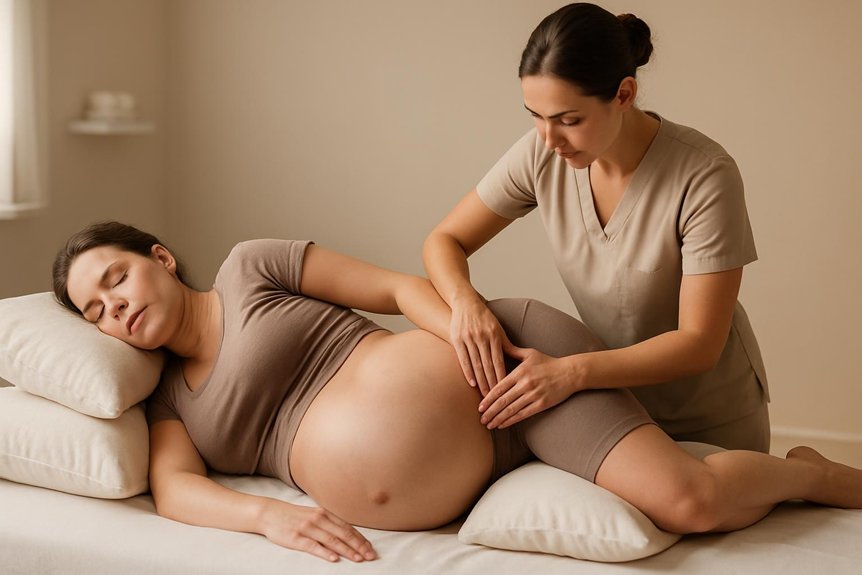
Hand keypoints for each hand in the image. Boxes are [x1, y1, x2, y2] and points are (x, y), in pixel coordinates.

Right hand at [260, 500, 376, 562]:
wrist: (270, 513)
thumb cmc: (294, 516)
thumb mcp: (314, 515)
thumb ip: (329, 523)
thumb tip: (348, 534)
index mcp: (325, 514)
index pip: (347, 527)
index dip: (360, 539)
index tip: (371, 548)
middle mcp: (319, 519)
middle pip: (343, 534)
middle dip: (358, 546)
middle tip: (370, 556)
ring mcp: (308, 528)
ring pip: (331, 540)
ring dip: (346, 551)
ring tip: (358, 559)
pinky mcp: (296, 538)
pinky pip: (313, 546)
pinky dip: (325, 552)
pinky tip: (334, 558)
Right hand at [449, 296, 509, 395]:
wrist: (465, 302)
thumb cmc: (484, 317)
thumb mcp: (497, 327)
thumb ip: (504, 343)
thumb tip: (517, 358)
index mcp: (494, 334)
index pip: (499, 360)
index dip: (502, 376)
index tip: (505, 390)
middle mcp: (482, 337)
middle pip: (488, 365)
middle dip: (492, 383)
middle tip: (496, 398)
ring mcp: (469, 338)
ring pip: (476, 364)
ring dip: (481, 381)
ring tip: (485, 395)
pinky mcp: (457, 339)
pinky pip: (463, 359)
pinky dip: (468, 372)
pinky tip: (472, 383)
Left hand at [478, 345, 577, 428]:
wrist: (570, 372)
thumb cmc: (549, 362)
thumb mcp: (530, 353)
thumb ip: (513, 351)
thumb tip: (498, 344)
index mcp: (520, 372)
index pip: (499, 387)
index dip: (488, 398)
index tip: (479, 406)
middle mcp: (525, 384)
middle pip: (503, 400)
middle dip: (490, 411)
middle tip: (481, 419)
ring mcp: (533, 395)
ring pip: (511, 409)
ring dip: (498, 418)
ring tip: (488, 424)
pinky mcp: (542, 404)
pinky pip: (523, 414)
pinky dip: (511, 421)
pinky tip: (502, 425)